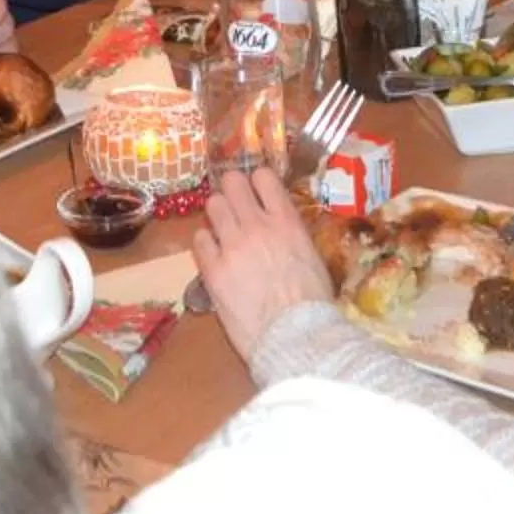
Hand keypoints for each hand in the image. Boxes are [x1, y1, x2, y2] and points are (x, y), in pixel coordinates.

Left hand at [190, 166, 333, 360]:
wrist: (296, 336)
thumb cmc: (313, 304)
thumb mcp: (312, 258)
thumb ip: (291, 235)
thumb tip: (281, 229)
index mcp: (286, 221)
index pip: (263, 177)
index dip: (257, 182)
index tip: (256, 192)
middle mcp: (257, 225)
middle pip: (232, 183)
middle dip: (232, 191)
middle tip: (235, 206)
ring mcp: (232, 245)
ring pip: (212, 205)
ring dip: (217, 214)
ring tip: (223, 229)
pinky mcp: (213, 269)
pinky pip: (199, 240)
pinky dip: (205, 243)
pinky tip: (214, 255)